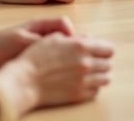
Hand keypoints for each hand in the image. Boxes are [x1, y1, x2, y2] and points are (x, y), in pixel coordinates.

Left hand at [0, 17, 76, 66]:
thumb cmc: (1, 43)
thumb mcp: (21, 41)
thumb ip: (40, 41)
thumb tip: (59, 44)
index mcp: (40, 23)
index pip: (63, 23)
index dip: (71, 34)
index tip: (71, 47)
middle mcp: (42, 31)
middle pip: (64, 34)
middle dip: (70, 45)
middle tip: (71, 59)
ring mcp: (40, 42)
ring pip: (59, 46)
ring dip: (63, 54)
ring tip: (63, 66)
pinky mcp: (36, 53)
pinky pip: (51, 55)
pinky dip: (55, 61)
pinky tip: (53, 71)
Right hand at [0, 33, 114, 114]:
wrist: (25, 81)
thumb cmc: (35, 58)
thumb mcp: (53, 38)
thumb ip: (75, 37)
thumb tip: (88, 39)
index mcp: (81, 46)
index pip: (108, 49)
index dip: (104, 50)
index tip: (100, 52)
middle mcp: (86, 63)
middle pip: (108, 64)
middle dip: (102, 62)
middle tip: (93, 62)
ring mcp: (83, 81)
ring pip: (105, 79)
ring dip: (100, 75)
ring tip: (91, 74)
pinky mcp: (78, 95)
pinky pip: (96, 92)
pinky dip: (93, 87)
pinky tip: (84, 83)